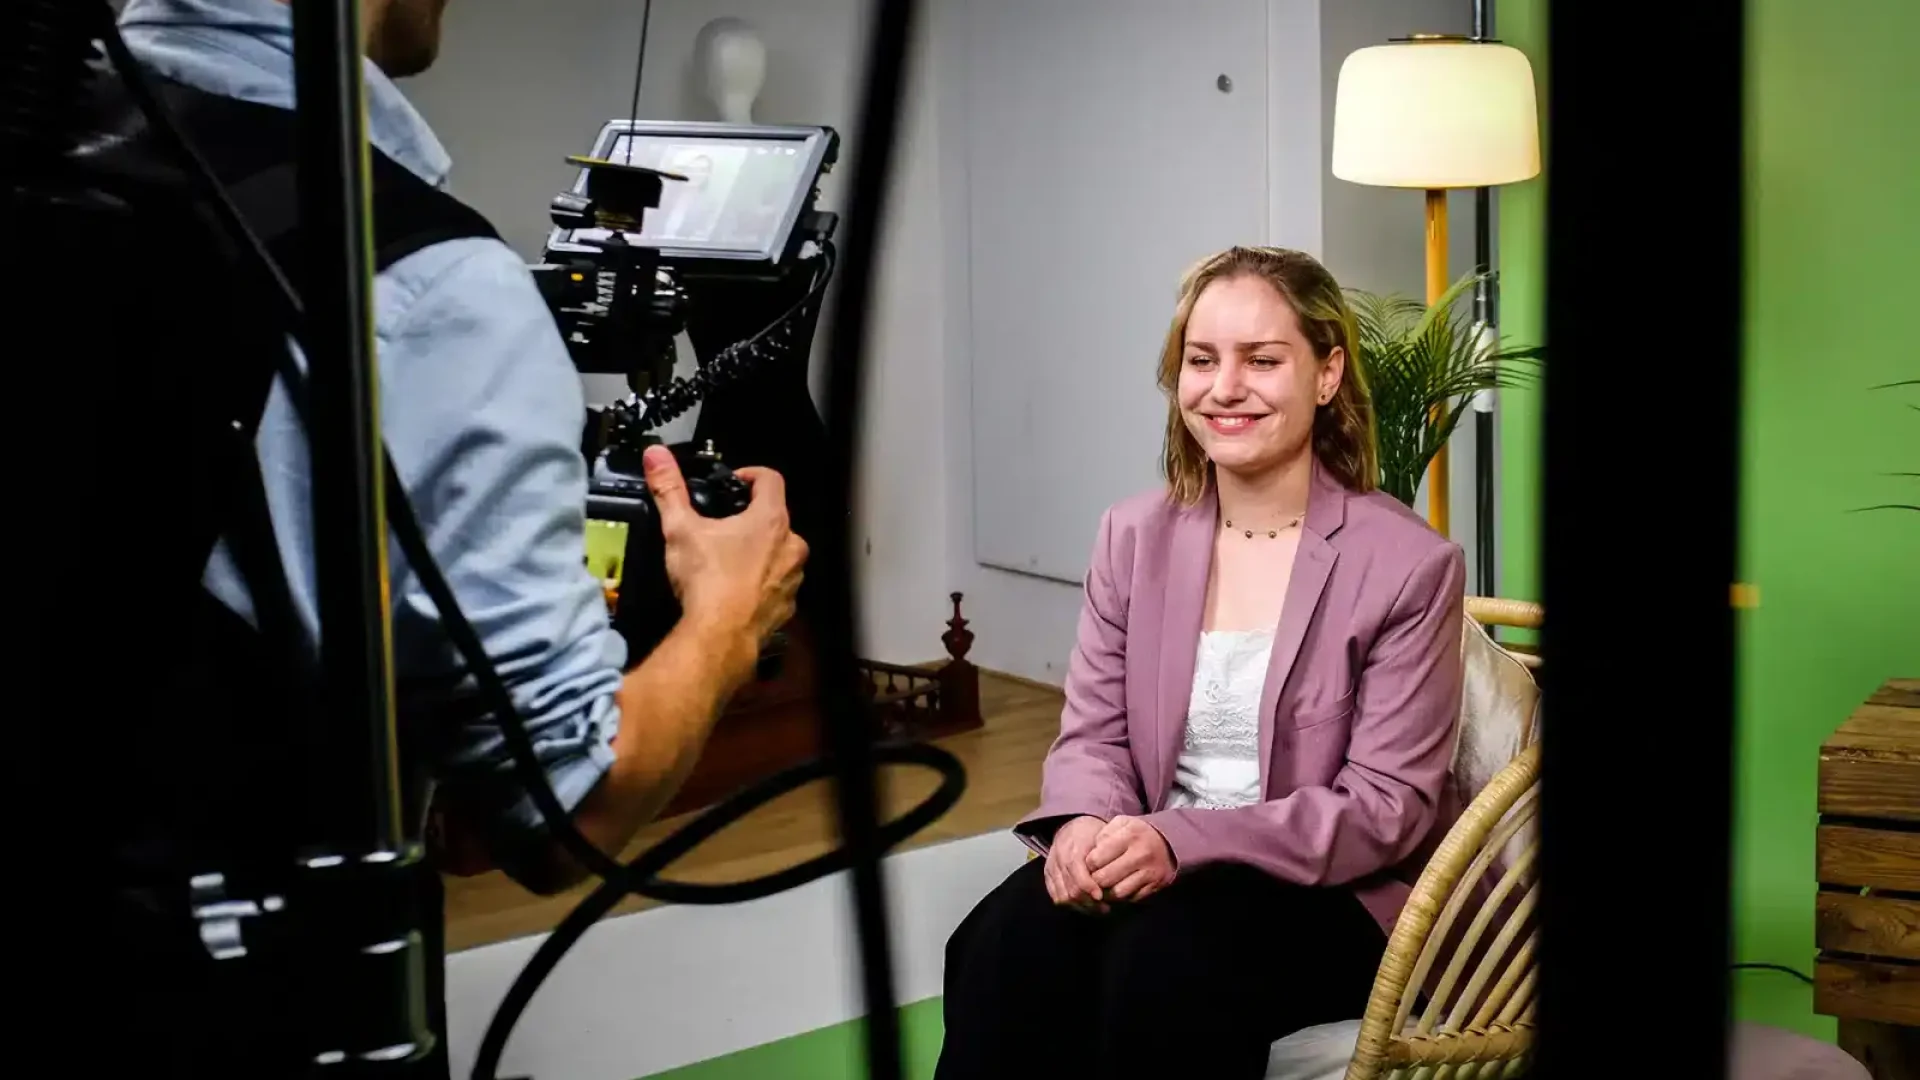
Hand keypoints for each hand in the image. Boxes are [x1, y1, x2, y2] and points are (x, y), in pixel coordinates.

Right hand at [644, 445, 807, 662]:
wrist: (719, 638)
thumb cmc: (706, 580)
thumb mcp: (680, 529)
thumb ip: (669, 489)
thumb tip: (655, 454)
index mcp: (771, 520)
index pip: (771, 479)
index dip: (751, 475)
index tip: (733, 482)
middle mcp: (792, 547)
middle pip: (776, 519)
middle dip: (752, 519)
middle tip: (723, 527)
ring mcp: (793, 579)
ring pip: (780, 554)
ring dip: (760, 552)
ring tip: (728, 560)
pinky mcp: (787, 606)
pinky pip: (777, 586)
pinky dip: (761, 584)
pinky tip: (736, 591)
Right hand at [1043, 815, 1109, 913]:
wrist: (1072, 826)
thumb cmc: (1093, 834)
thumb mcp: (1103, 838)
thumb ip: (1106, 857)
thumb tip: (1113, 878)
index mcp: (1074, 847)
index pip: (1078, 874)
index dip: (1089, 888)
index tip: (1102, 897)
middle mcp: (1059, 858)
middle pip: (1070, 889)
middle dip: (1088, 902)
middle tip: (1104, 907)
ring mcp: (1051, 867)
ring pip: (1062, 896)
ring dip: (1080, 906)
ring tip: (1096, 909)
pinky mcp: (1047, 874)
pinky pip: (1055, 896)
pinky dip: (1070, 904)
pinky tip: (1084, 905)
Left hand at [1086, 815, 1176, 902]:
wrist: (1168, 841)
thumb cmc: (1136, 833)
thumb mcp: (1121, 824)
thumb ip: (1103, 835)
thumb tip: (1091, 857)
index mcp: (1130, 835)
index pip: (1096, 859)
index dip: (1089, 864)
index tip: (1091, 864)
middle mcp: (1141, 854)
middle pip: (1105, 878)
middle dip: (1095, 880)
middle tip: (1095, 877)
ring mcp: (1150, 871)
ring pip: (1118, 892)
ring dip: (1108, 892)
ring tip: (1106, 884)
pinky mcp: (1156, 885)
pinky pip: (1132, 898)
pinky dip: (1123, 896)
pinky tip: (1120, 886)